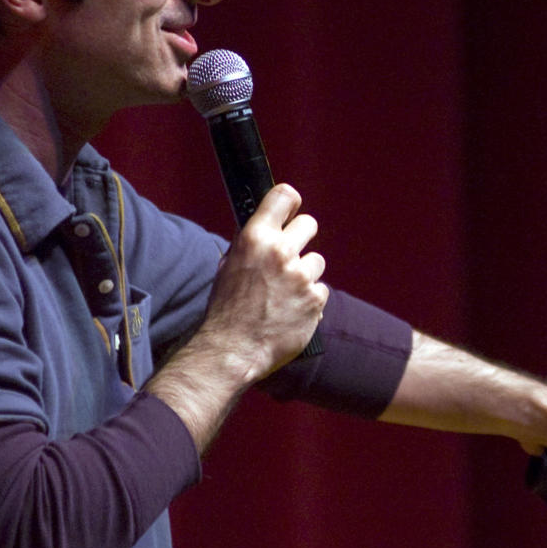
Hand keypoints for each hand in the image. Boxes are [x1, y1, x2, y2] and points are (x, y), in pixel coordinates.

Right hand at [200, 183, 328, 375]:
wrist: (232, 351)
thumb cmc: (226, 309)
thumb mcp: (229, 266)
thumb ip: (249, 242)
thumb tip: (263, 222)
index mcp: (255, 238)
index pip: (284, 196)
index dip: (289, 202)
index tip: (290, 210)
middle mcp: (280, 252)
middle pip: (309, 223)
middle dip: (300, 237)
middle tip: (289, 256)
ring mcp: (301, 276)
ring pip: (316, 260)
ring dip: (305, 274)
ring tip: (284, 293)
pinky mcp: (315, 300)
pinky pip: (320, 290)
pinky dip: (309, 300)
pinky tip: (291, 311)